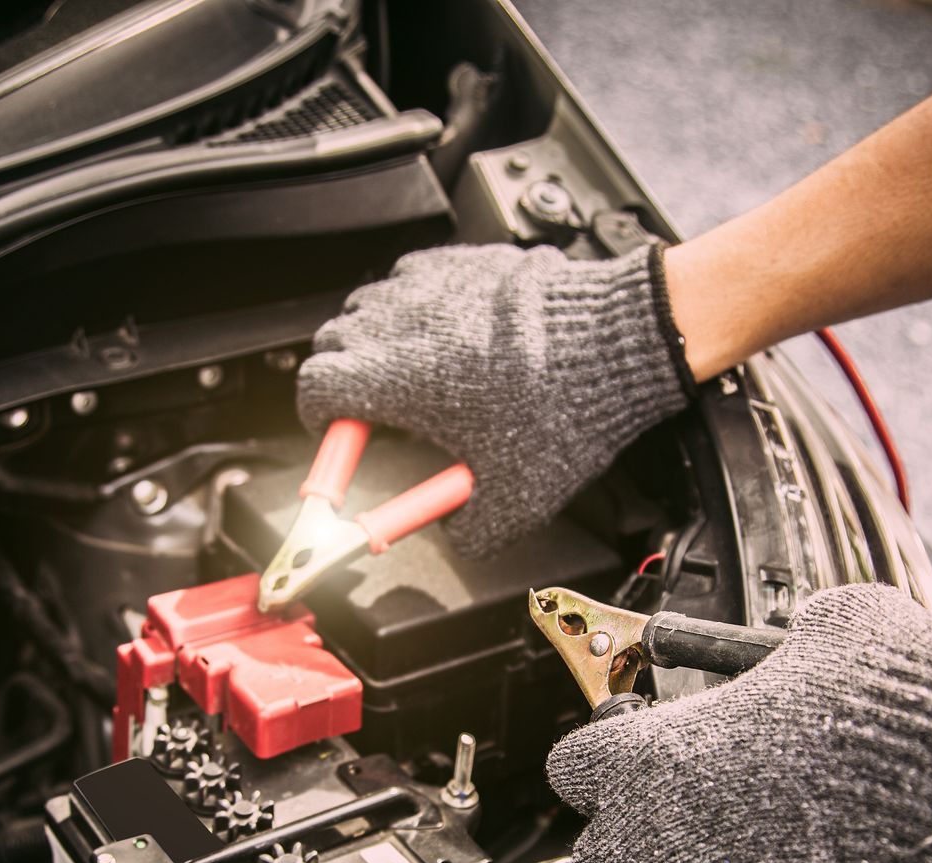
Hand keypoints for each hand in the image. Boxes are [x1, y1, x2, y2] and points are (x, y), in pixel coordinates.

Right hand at [296, 243, 691, 556]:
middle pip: (333, 342)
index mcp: (397, 379)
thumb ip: (467, 530)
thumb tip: (454, 533)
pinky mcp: (462, 261)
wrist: (616, 345)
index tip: (337, 434)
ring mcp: (430, 284)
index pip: (315, 388)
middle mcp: (402, 322)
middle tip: (372, 408)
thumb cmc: (565, 410)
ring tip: (413, 371)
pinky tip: (451, 334)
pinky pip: (414, 279)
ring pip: (369, 306)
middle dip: (342, 377)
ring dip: (376, 339)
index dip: (319, 417)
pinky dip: (417, 306)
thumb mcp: (514, 501)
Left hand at [546, 584, 931, 862]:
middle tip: (699, 825)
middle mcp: (652, 844)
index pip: (572, 768)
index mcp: (645, 757)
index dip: (611, 762)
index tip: (636, 762)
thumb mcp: (831, 633)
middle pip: (599, 860)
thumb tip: (804, 641)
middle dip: (640, 845)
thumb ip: (785, 648)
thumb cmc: (891, 715)